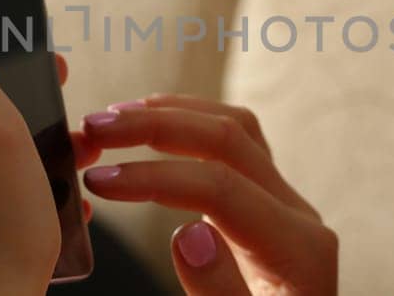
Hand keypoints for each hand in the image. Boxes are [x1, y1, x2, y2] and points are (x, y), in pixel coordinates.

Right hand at [80, 95, 336, 294]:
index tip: (98, 181)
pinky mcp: (269, 209)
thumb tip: (189, 233)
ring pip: (238, 130)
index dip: (155, 178)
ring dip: (173, 115)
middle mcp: (299, 217)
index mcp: (299, 253)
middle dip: (158, 127)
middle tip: (94, 128)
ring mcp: (287, 208)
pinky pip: (238, 147)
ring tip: (114, 117)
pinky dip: (191, 126)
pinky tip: (150, 128)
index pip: (223, 189)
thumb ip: (219, 294)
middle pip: (233, 141)